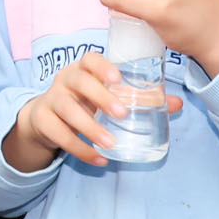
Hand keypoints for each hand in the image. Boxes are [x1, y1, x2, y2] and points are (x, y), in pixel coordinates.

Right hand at [4, 52, 184, 171]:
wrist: (45, 117)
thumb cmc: (85, 101)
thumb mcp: (107, 96)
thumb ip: (140, 98)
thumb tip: (176, 103)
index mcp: (83, 69)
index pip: (89, 59)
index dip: (102, 66)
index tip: (117, 78)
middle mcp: (65, 80)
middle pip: (79, 82)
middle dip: (100, 97)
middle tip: (122, 114)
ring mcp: (51, 99)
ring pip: (67, 110)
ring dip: (90, 128)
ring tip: (111, 144)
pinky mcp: (42, 120)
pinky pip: (59, 135)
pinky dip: (80, 149)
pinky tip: (99, 159)